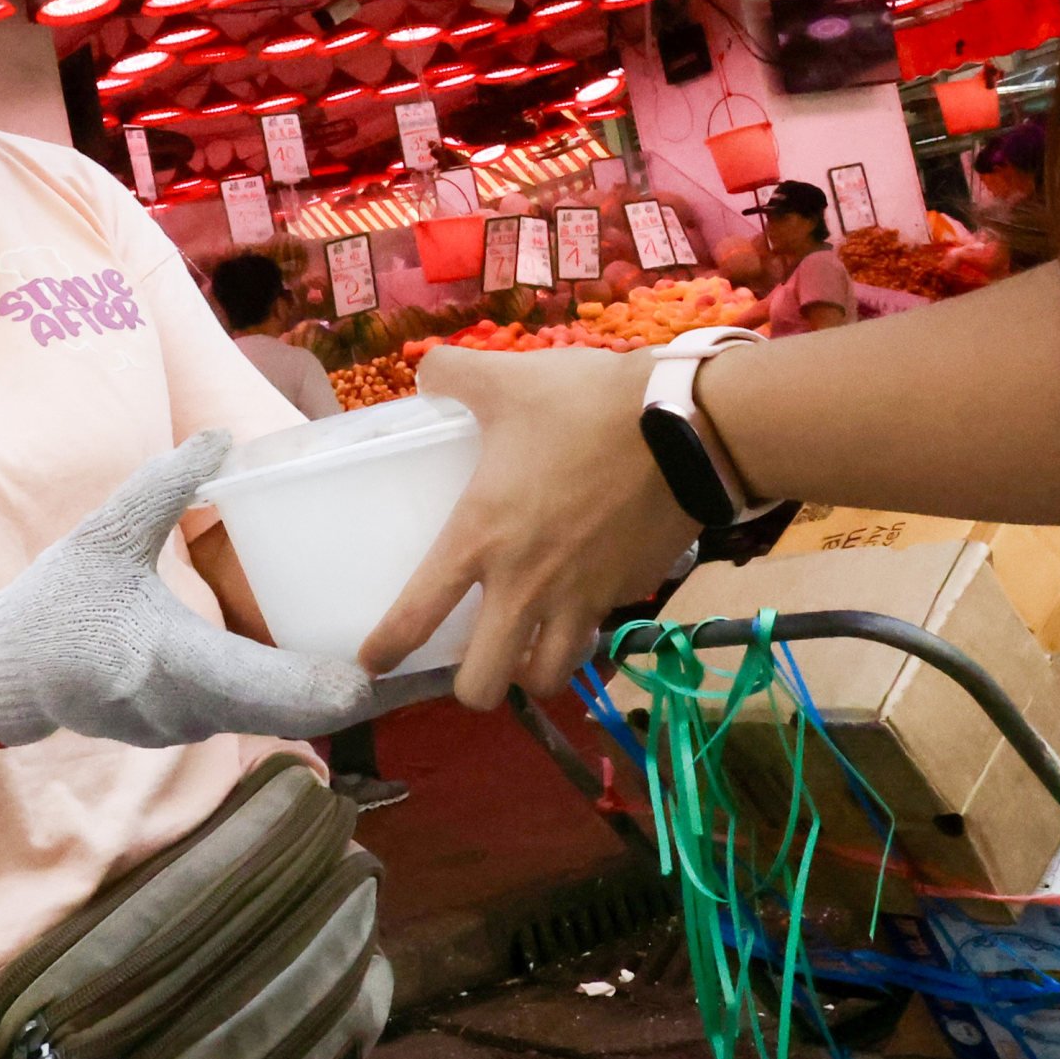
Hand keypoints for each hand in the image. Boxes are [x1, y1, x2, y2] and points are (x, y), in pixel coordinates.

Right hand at [0, 432, 374, 748]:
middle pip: (297, 714)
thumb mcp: (103, 535)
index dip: (341, 686)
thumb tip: (221, 437)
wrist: (7, 674)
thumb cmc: (53, 603)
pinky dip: (294, 698)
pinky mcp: (184, 732)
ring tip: (397, 664)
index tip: (398, 669)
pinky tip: (334, 668)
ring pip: (276, 719)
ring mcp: (186, 729)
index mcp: (171, 661)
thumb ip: (162, 487)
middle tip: (429, 665)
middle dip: (362, 694)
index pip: (275, 689)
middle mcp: (186, 710)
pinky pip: (253, 718)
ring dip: (329, 696)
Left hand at [358, 346, 701, 710]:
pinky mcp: (627, 593)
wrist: (685, 426)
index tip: (374, 662)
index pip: (417, 616)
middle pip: (483, 686)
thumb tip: (425, 371)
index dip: (388, 649)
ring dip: (531, 672)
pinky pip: (597, 631)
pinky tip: (581, 604)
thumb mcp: (507, 378)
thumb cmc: (584, 406)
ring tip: (525, 650)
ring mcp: (581, 598)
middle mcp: (525, 586)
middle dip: (471, 687)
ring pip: (546, 678)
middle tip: (471, 664)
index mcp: (480, 538)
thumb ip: (452, 375)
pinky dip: (584, 630)